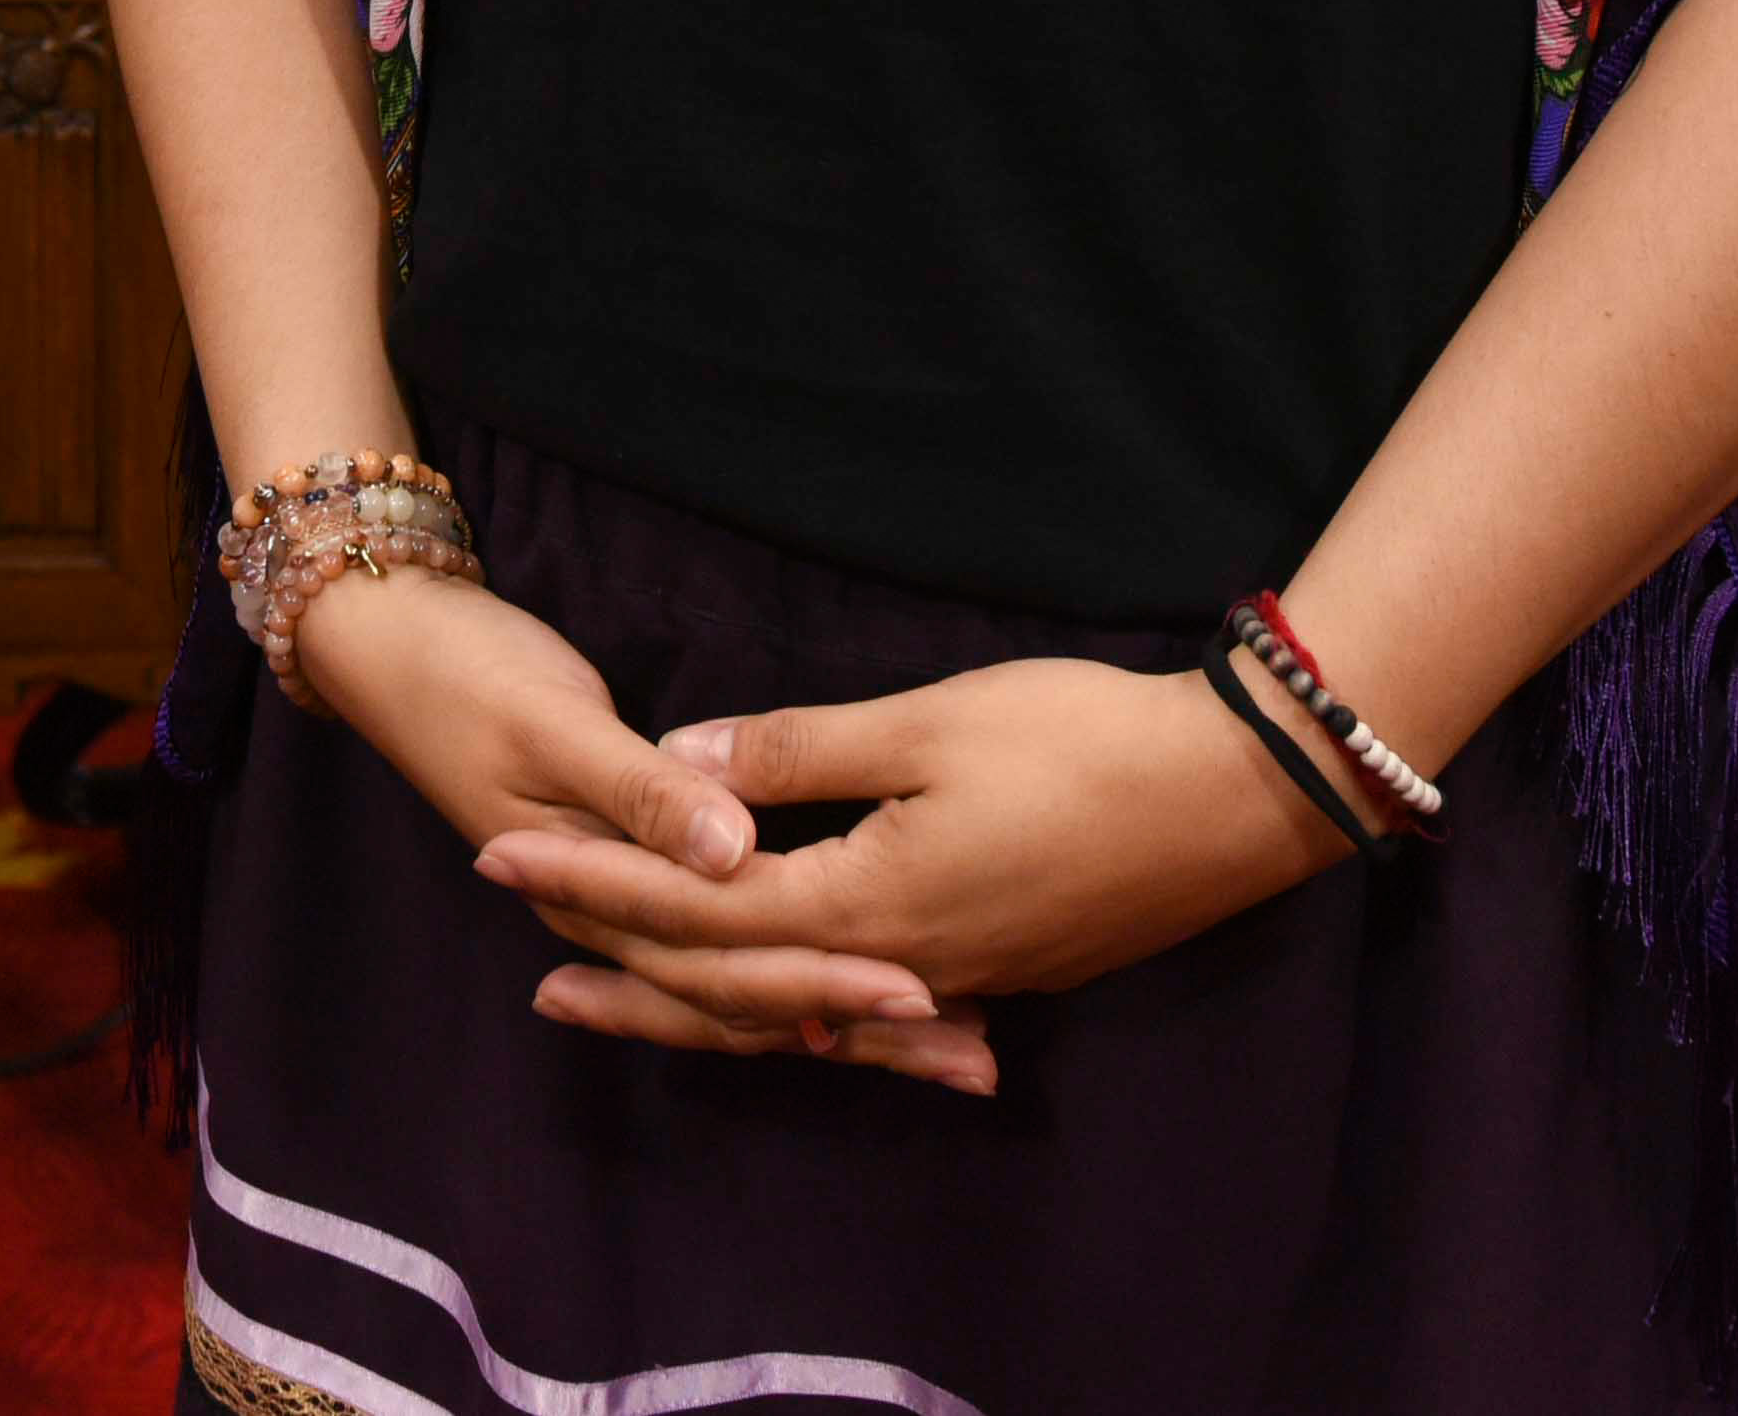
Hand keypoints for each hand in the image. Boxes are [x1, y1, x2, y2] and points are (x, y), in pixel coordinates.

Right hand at [282, 576, 968, 1078]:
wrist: (385, 647)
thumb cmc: (466, 676)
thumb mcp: (551, 721)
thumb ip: (642, 789)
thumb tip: (730, 848)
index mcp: (595, 889)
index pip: (728, 959)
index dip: (828, 977)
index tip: (924, 992)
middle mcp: (616, 921)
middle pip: (755, 1002)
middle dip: (867, 1029)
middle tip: (980, 1058)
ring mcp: (627, 909)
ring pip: (754, 994)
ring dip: (855, 1024)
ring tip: (964, 1053)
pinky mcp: (643, 881)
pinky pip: (740, 954)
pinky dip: (813, 981)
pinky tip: (883, 993)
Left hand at [467, 655, 1352, 1085]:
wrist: (1235, 799)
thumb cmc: (1083, 740)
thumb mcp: (928, 723)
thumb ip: (798, 754)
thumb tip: (679, 767)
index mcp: (867, 903)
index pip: (694, 904)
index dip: (593, 879)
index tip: (502, 857)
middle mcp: (898, 966)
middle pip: (729, 981)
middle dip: (621, 960)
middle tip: (522, 953)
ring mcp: (953, 980)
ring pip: (792, 1011)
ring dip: (695, 1005)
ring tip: (612, 999)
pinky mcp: (996, 972)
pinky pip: (859, 1015)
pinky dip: (792, 1013)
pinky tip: (772, 1011)